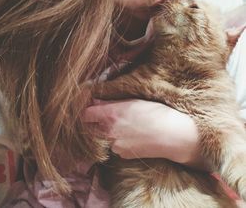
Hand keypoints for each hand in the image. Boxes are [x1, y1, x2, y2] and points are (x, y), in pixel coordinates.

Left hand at [82, 99, 207, 168]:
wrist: (172, 135)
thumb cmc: (155, 113)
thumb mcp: (133, 101)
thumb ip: (110, 103)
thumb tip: (95, 101)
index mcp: (110, 115)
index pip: (85, 115)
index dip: (86, 112)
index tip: (91, 110)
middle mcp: (108, 131)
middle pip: (89, 129)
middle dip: (94, 124)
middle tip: (105, 119)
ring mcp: (115, 145)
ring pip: (103, 139)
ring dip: (107, 134)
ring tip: (125, 128)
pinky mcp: (122, 155)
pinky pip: (114, 148)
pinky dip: (118, 142)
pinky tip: (132, 137)